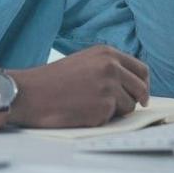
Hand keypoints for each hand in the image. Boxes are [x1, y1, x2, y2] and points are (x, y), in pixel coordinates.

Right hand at [7, 45, 149, 127]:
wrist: (30, 93)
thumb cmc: (53, 81)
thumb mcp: (84, 62)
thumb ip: (107, 67)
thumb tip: (131, 85)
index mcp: (107, 53)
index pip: (141, 69)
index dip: (143, 84)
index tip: (141, 94)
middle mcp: (111, 67)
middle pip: (141, 89)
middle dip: (137, 100)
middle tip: (129, 108)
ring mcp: (109, 86)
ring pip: (129, 106)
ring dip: (115, 111)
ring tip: (90, 107)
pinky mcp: (103, 106)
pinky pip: (113, 118)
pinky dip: (101, 119)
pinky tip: (82, 113)